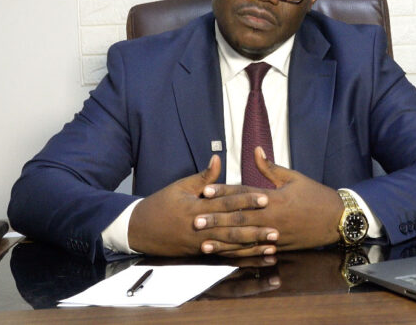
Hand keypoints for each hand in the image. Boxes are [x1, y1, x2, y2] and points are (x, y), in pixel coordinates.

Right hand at [128, 155, 278, 256]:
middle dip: (256, 228)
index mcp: (196, 208)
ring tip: (272, 246)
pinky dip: (241, 256)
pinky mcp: (199, 253)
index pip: (226, 203)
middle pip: (232, 227)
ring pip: (230, 245)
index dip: (246, 200)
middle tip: (277, 228)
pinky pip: (224, 255)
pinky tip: (256, 256)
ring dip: (253, 246)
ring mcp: (200, 243)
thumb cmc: (160, 204)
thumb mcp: (180, 187)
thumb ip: (203, 177)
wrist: (138, 230)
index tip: (265, 198)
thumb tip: (218, 158)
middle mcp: (200, 228)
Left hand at [196, 147, 344, 254]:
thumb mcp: (294, 177)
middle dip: (216, 220)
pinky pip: (256, 252)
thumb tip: (255, 150)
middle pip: (239, 219)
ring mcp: (275, 236)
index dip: (224, 193)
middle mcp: (272, 218)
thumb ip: (270, 168)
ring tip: (203, 243)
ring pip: (244, 240)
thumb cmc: (315, 195)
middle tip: (195, 221)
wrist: (337, 220)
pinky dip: (240, 254)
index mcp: (275, 199)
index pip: (244, 194)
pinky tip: (226, 255)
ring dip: (223, 242)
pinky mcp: (279, 248)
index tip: (205, 192)